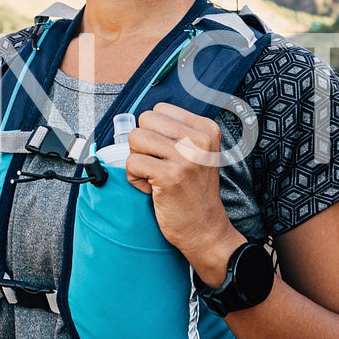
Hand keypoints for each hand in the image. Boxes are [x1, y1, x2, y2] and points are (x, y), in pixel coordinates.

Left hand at [124, 101, 243, 286]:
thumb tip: (140, 118)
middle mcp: (200, 140)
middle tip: (158, 165)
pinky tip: (153, 189)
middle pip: (145, 120)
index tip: (168, 154)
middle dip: (143, 144)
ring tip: (155, 176)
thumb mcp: (197, 153)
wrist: (205, 228)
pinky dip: (135, 178)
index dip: (155, 132)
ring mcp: (186, 157)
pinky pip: (132, 163)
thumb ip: (176, 132)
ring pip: (135, 138)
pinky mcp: (170, 176)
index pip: (160, 109)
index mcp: (206, 129)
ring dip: (138, 160)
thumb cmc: (194, 192)